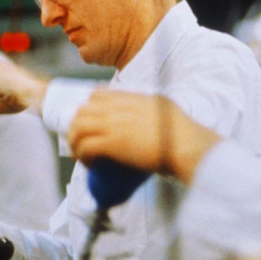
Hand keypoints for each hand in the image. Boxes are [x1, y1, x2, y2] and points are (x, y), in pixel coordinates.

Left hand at [67, 91, 219, 182]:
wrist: (185, 145)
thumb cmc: (182, 131)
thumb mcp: (164, 107)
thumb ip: (151, 106)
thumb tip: (150, 110)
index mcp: (130, 98)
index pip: (97, 95)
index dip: (87, 107)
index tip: (89, 122)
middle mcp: (118, 108)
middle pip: (82, 110)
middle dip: (76, 126)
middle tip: (81, 142)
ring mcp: (113, 124)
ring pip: (78, 127)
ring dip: (75, 142)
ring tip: (81, 155)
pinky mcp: (112, 143)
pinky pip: (85, 146)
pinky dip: (82, 156)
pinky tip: (89, 165)